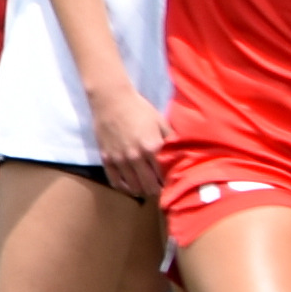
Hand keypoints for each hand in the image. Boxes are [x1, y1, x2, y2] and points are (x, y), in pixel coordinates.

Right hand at [86, 83, 169, 201]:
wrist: (112, 100)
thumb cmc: (139, 109)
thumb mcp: (161, 121)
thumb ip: (171, 139)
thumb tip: (183, 153)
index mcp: (152, 147)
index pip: (165, 175)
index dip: (171, 182)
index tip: (174, 184)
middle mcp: (136, 157)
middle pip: (149, 186)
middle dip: (158, 190)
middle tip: (162, 189)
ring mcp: (120, 160)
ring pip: (133, 187)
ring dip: (142, 191)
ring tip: (148, 189)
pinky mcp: (106, 159)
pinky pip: (115, 182)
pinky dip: (125, 188)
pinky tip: (131, 187)